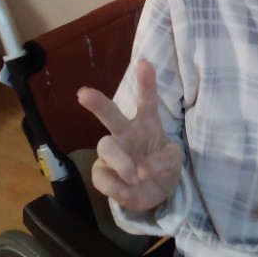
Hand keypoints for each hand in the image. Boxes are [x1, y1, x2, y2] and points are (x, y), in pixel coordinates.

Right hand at [77, 59, 181, 211]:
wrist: (157, 193)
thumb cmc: (163, 166)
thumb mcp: (174, 161)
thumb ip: (162, 162)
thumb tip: (140, 172)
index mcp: (147, 123)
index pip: (147, 101)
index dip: (146, 83)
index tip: (144, 63)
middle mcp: (126, 133)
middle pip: (110, 115)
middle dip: (98, 103)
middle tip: (84, 94)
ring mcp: (113, 153)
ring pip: (106, 147)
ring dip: (122, 162)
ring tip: (135, 177)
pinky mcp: (103, 173)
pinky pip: (102, 177)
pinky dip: (117, 186)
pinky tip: (128, 188)